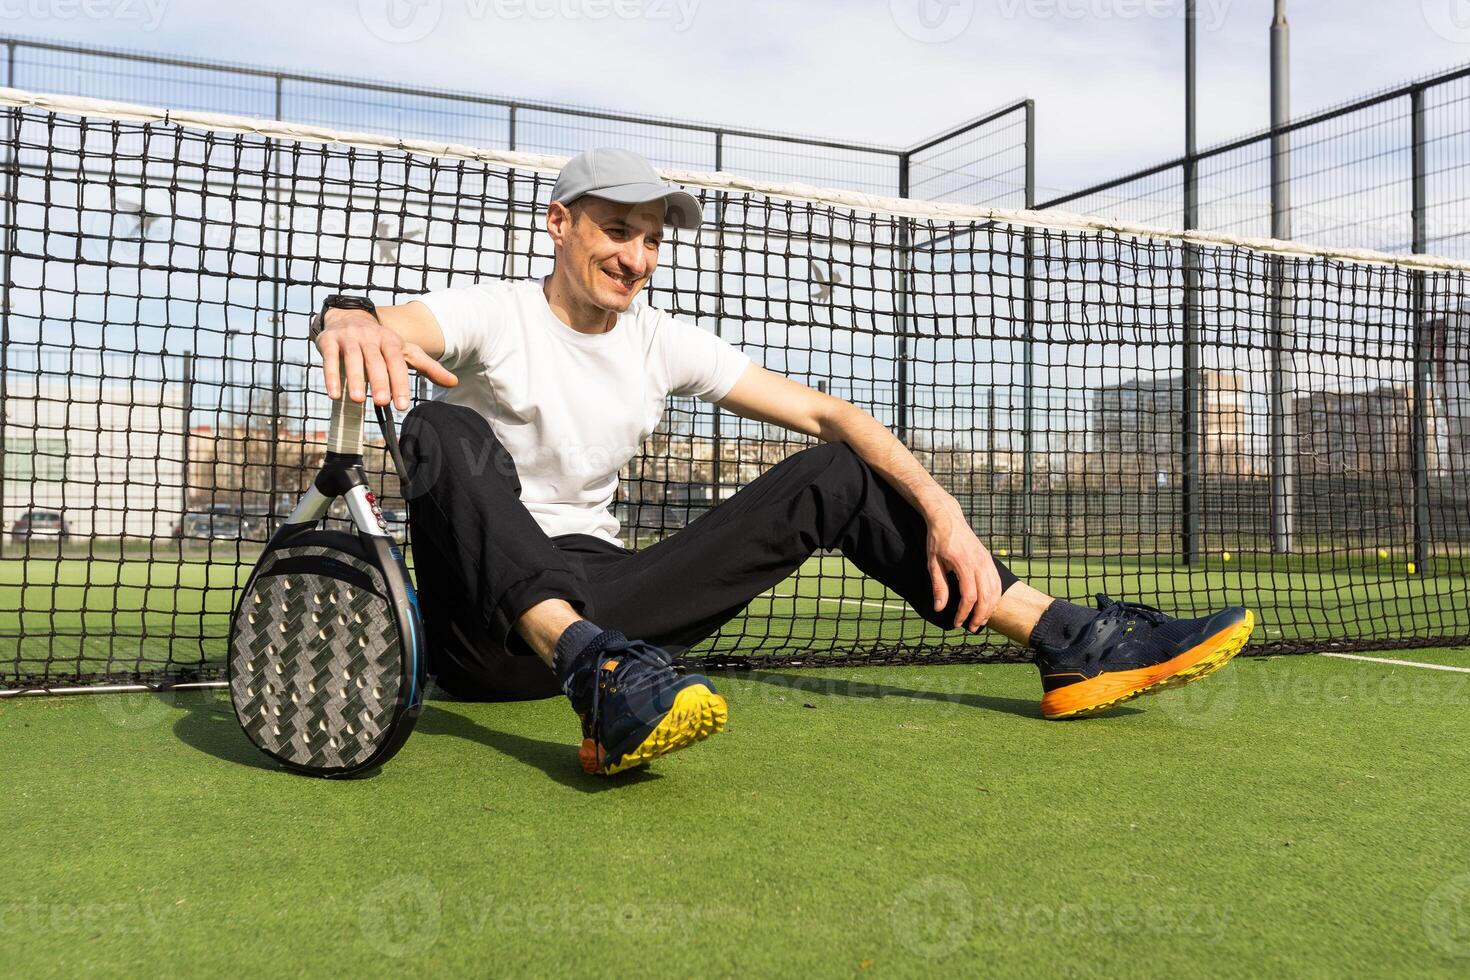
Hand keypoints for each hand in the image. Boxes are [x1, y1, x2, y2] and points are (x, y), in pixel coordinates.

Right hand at [316, 309, 456, 410]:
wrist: (348, 316)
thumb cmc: (380, 342)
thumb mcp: (404, 351)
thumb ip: (427, 366)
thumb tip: (454, 381)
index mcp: (391, 341)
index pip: (397, 362)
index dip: (400, 382)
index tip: (402, 405)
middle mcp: (370, 337)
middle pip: (376, 360)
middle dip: (379, 381)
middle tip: (382, 402)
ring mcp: (349, 337)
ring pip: (352, 358)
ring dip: (354, 379)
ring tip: (358, 400)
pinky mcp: (329, 340)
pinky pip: (329, 358)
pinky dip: (330, 375)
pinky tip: (334, 394)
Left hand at [924, 495, 1001, 631]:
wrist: (948, 519)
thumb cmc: (938, 540)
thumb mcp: (933, 564)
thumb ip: (939, 587)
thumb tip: (939, 609)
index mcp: (965, 564)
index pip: (969, 596)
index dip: (963, 613)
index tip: (956, 623)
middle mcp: (980, 563)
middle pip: (986, 597)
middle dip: (979, 616)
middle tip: (970, 628)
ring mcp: (987, 561)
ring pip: (995, 591)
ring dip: (989, 609)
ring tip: (980, 621)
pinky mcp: (989, 560)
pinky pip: (997, 583)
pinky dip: (994, 597)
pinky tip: (988, 606)